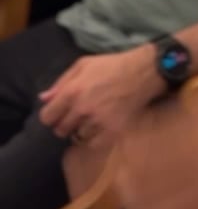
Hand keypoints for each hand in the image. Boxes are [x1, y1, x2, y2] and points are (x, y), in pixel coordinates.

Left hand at [40, 47, 163, 146]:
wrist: (143, 72)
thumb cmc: (112, 65)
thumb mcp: (84, 64)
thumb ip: (61, 82)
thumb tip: (43, 98)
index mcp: (73, 91)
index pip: (47, 117)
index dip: (51, 116)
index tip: (58, 113)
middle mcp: (82, 109)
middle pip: (61, 130)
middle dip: (65, 123)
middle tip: (76, 115)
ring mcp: (98, 122)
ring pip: (77, 137)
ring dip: (82, 129)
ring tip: (92, 119)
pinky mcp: (112, 131)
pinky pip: (93, 144)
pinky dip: (94, 138)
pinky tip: (100, 127)